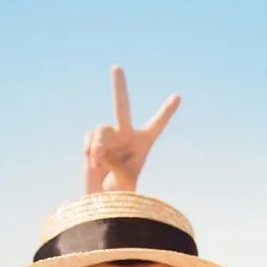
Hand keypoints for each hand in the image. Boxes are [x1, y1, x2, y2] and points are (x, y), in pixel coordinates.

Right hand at [83, 65, 180, 193]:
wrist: (104, 199)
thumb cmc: (121, 193)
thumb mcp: (123, 180)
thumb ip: (113, 162)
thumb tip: (97, 148)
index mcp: (144, 143)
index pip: (157, 125)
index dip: (166, 112)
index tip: (177, 97)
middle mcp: (127, 134)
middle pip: (122, 107)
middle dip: (118, 87)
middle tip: (116, 67)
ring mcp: (110, 136)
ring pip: (101, 131)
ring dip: (98, 148)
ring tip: (98, 163)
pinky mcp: (94, 140)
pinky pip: (89, 139)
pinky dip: (88, 151)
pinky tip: (92, 162)